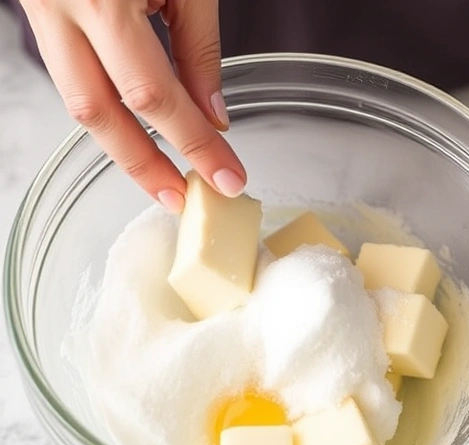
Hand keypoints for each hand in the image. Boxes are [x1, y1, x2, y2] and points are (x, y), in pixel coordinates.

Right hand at [19, 0, 245, 211]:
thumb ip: (198, 48)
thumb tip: (211, 115)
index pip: (153, 94)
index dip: (193, 142)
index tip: (226, 176)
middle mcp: (61, 8)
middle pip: (99, 112)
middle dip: (145, 165)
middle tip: (184, 198)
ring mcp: (40, 11)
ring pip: (76, 100)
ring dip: (121, 145)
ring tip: (162, 176)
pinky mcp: (38, 12)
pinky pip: (69, 74)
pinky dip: (104, 109)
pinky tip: (134, 131)